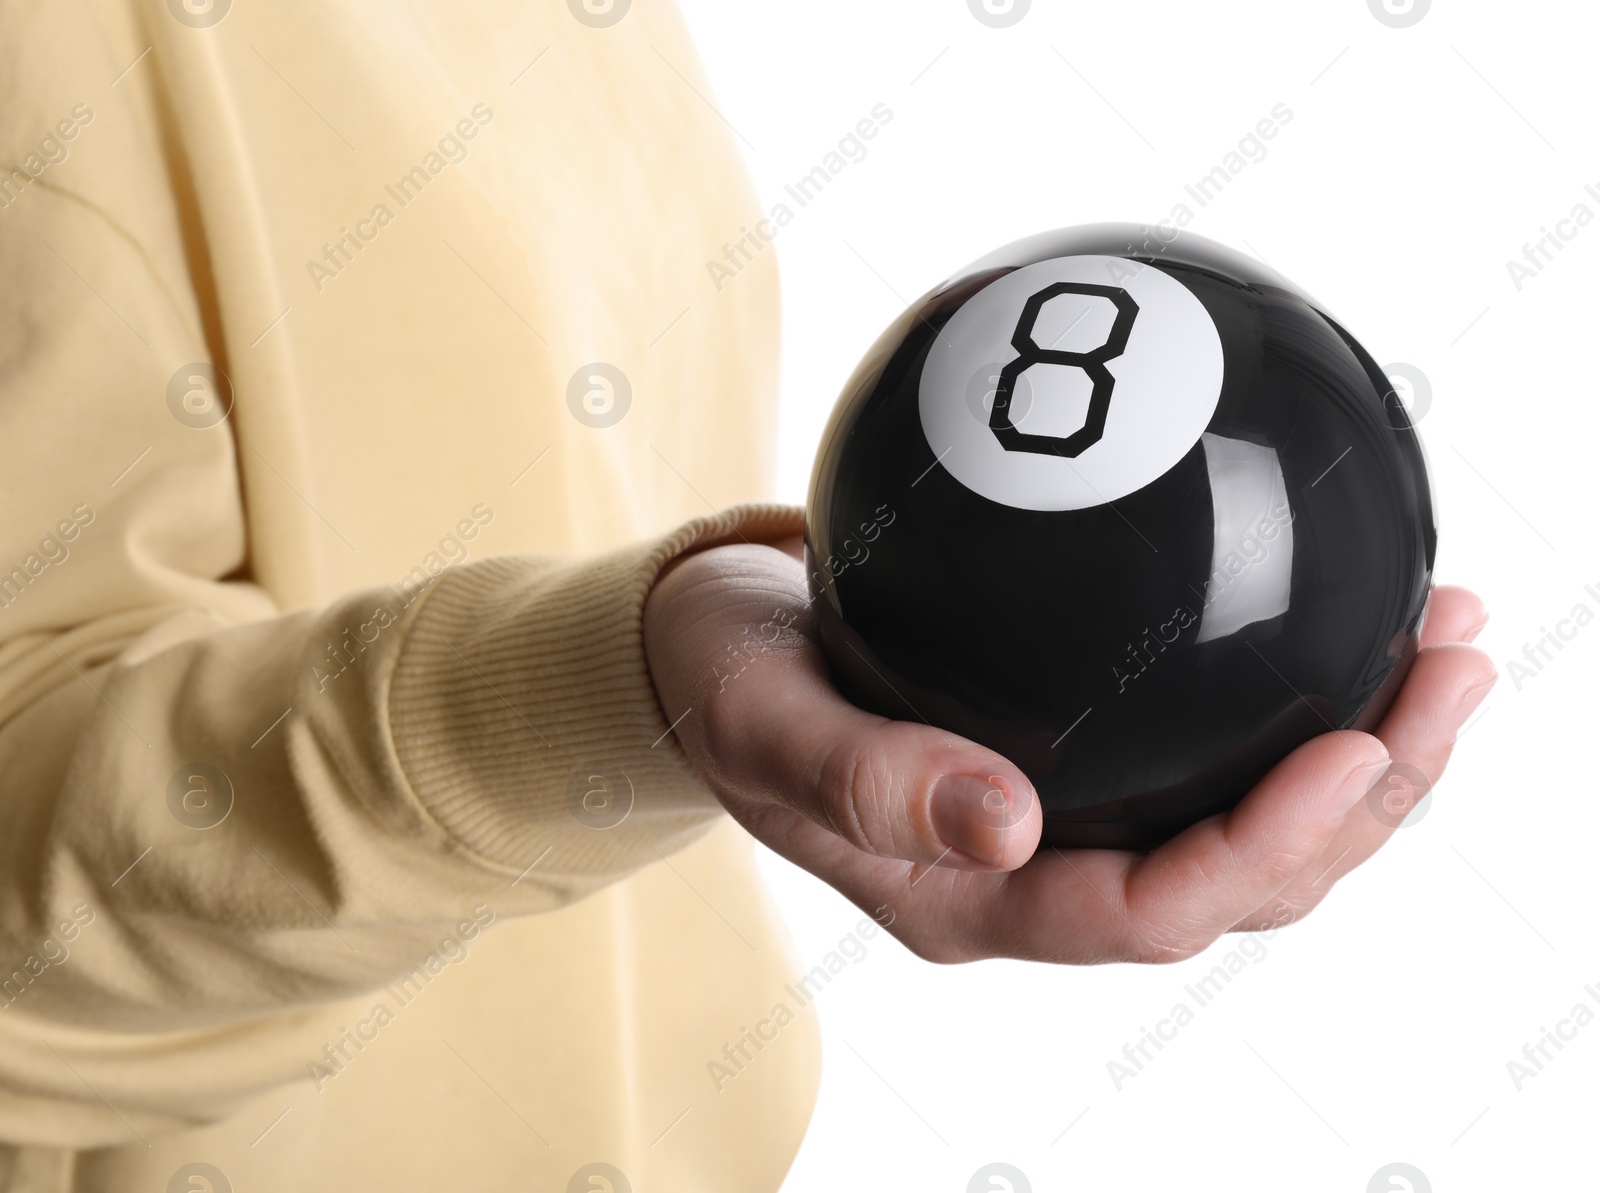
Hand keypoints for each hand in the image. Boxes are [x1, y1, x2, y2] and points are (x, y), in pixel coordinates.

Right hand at [642, 535, 1495, 963]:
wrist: (705, 647)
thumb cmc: (722, 685)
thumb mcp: (763, 719)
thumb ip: (862, 776)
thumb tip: (1002, 821)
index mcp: (971, 898)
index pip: (1147, 909)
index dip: (1265, 848)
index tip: (1354, 741)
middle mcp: (1038, 871)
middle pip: (1242, 879)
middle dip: (1369, 793)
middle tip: (1452, 661)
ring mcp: (1065, 813)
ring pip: (1250, 815)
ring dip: (1366, 742)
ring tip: (1443, 632)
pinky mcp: (1078, 745)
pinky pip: (1213, 738)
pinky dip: (1295, 682)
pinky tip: (1345, 601)